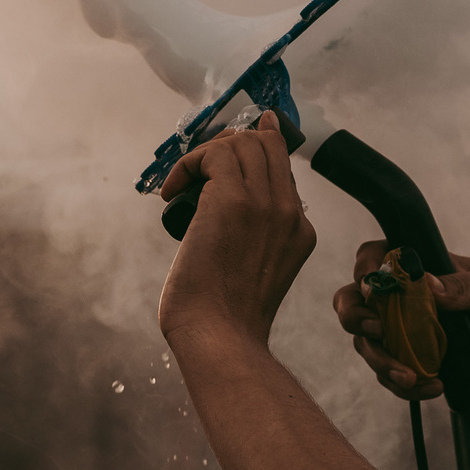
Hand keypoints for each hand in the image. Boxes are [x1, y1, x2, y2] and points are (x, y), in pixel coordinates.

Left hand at [156, 113, 316, 346]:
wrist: (220, 336)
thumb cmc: (225, 317)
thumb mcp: (256, 275)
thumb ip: (255, 242)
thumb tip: (220, 220)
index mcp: (299, 232)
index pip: (283, 169)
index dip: (260, 146)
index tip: (244, 133)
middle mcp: (288, 213)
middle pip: (268, 145)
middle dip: (230, 143)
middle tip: (198, 163)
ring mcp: (265, 204)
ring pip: (243, 143)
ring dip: (206, 154)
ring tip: (182, 182)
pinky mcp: (233, 201)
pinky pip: (213, 155)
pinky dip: (187, 164)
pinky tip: (171, 191)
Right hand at [331, 244, 469, 398]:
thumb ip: (465, 285)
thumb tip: (428, 284)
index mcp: (420, 269)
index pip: (375, 257)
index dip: (364, 269)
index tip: (373, 288)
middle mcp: (402, 299)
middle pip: (353, 301)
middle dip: (355, 318)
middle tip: (377, 330)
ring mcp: (402, 332)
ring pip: (365, 343)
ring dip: (381, 361)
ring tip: (411, 376)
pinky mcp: (409, 362)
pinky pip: (387, 375)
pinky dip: (403, 384)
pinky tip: (433, 387)